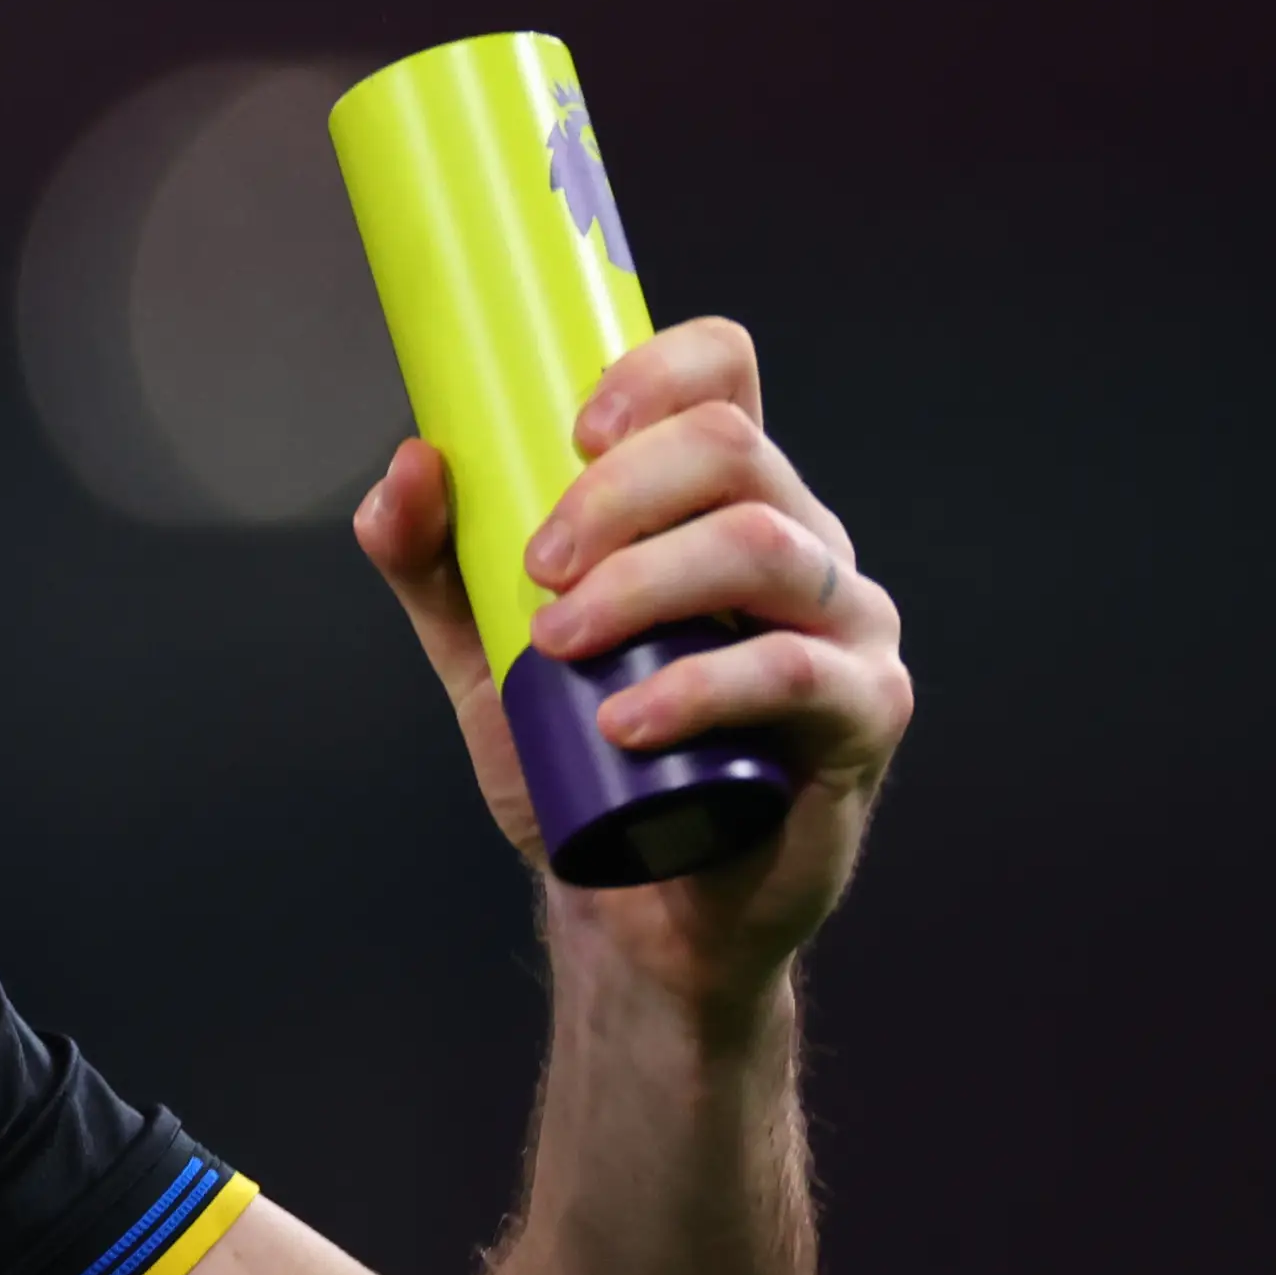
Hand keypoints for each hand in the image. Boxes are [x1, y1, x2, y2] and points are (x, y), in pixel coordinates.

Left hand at [354, 318, 912, 1015]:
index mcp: (723, 499)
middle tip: (535, 572)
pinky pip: (793, 669)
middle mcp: (800, 539)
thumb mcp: (482, 653)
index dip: (656, 372)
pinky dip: (698, 686)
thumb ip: (434, 562)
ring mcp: (846, 620)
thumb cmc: (578, 760)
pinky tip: (625, 721)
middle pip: (732, 448)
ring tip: (559, 644)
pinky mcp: (864, 710)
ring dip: (643, 583)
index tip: (572, 431)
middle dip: (615, 496)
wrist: (634, 902)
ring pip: (764, 544)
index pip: (724, 375)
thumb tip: (411, 463)